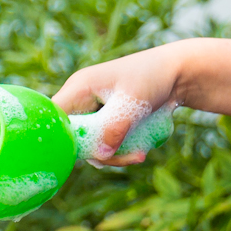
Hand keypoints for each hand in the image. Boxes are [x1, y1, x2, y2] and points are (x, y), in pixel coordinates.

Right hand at [52, 44, 185, 164]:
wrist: (176, 72)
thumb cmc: (152, 77)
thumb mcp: (133, 102)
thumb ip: (115, 128)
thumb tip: (100, 156)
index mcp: (79, 88)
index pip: (54, 116)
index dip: (60, 138)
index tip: (83, 154)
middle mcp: (81, 100)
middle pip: (74, 137)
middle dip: (98, 152)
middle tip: (129, 158)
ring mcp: (93, 112)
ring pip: (91, 145)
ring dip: (113, 155)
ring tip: (140, 155)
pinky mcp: (106, 122)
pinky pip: (104, 143)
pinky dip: (120, 151)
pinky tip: (139, 151)